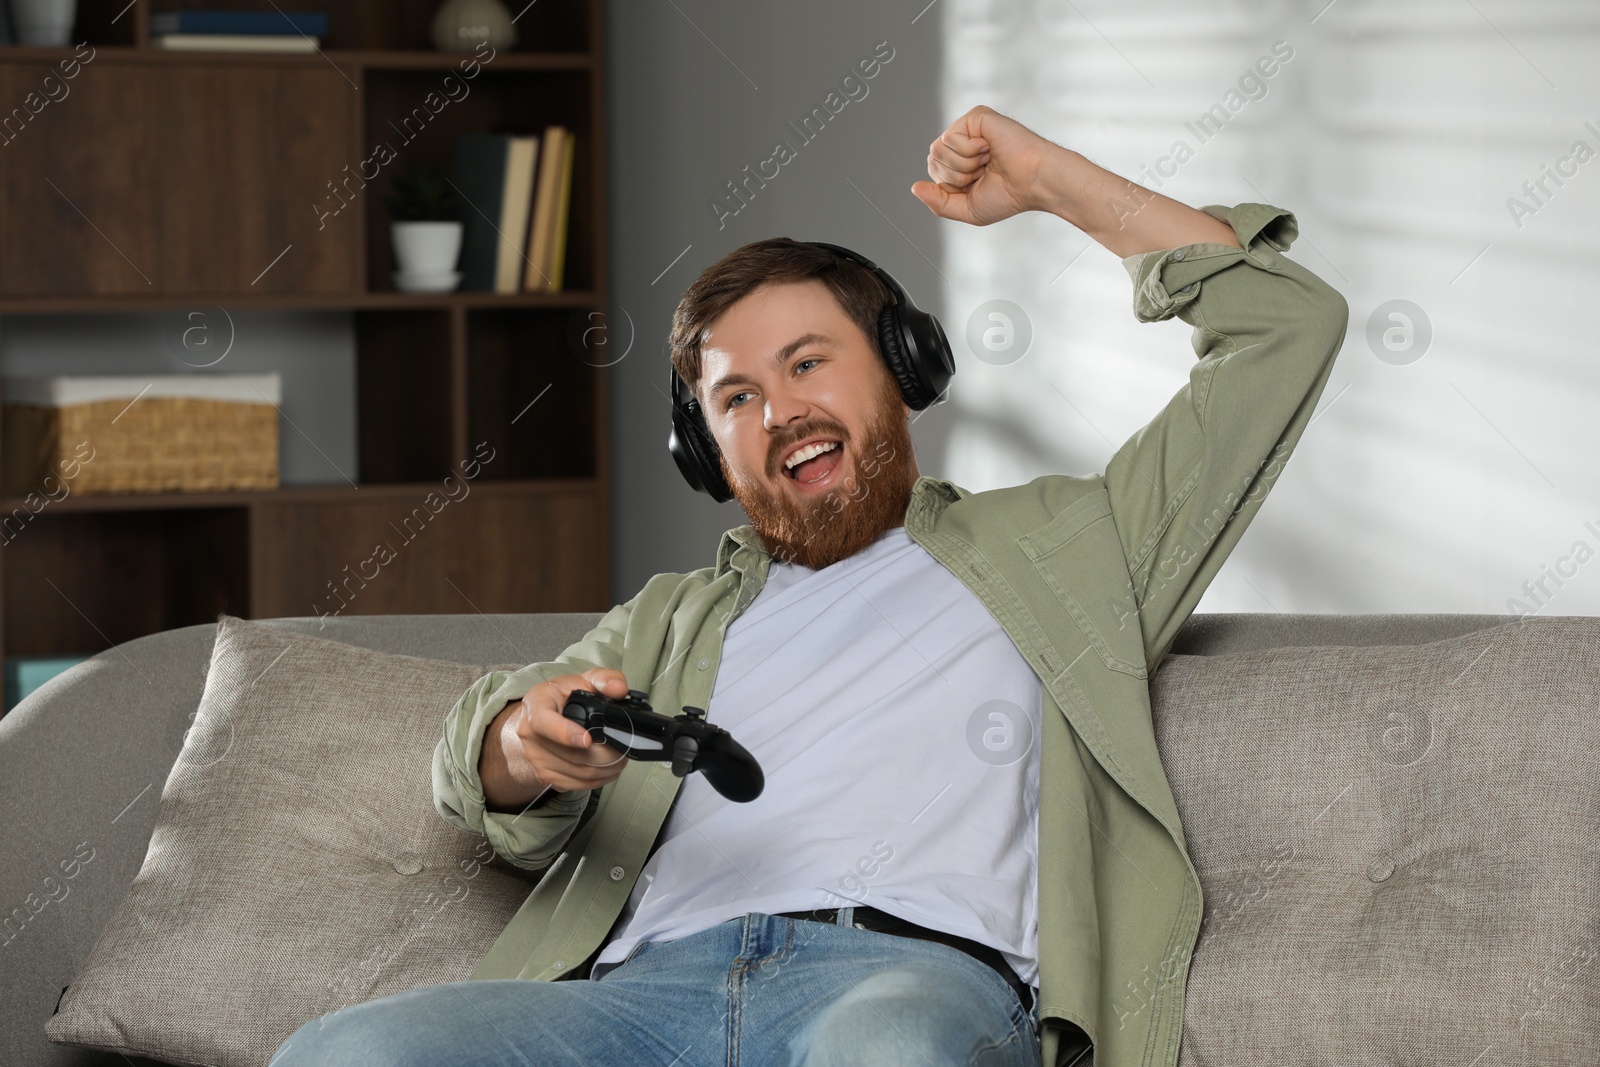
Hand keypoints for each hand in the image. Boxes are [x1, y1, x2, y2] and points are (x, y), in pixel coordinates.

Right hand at [480, 667, 631, 808]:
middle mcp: (530, 734)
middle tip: (625, 746)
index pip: (543, 723)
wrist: (542, 716)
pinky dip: (597, 779)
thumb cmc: (563, 697)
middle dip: (606, 754)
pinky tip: (606, 767)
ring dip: (606, 769)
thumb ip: (605, 679)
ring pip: (578, 773)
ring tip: (620, 756)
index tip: (587, 739)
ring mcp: (535, 758)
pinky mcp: (544, 776)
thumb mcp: (583, 679)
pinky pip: (576, 785)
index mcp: (536, 704)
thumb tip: (619, 689)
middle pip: (572, 755)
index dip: (565, 733)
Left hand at [910, 105, 1062, 225]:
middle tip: (984, 172)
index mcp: (961, 162)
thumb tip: (914, 188)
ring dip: (964, 165)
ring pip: (938, 149)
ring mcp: (969, 128)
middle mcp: (963, 143)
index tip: (979, 184)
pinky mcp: (976, 116)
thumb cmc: (1008, 196)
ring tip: (989, 160)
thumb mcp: (966, 209)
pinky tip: (990, 148)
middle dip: (957, 176)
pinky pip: (951, 137)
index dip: (952, 186)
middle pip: (932, 160)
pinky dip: (970, 151)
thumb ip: (938, 202)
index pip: (934, 172)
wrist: (1033, 182)